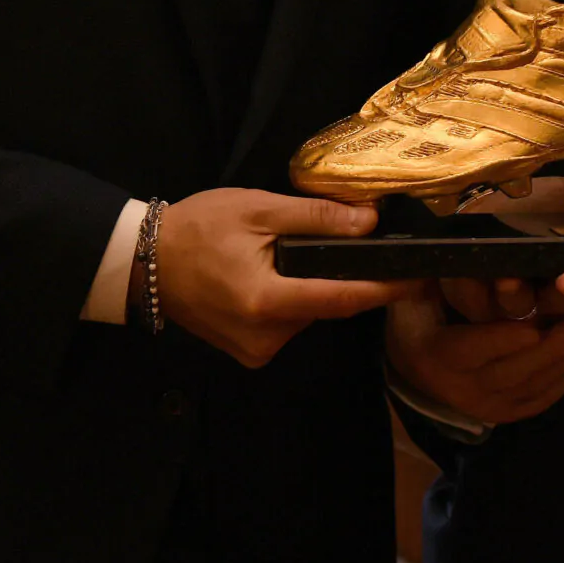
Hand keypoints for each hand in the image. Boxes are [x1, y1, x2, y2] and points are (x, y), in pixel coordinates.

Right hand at [153, 188, 410, 368]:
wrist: (144, 262)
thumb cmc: (198, 228)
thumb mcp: (257, 210)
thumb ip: (316, 217)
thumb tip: (370, 222)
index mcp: (267, 301)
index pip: (342, 299)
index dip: (385, 290)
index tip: (419, 279)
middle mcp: (265, 337)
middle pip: (327, 306)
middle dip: (340, 276)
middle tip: (343, 241)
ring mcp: (255, 351)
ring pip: (308, 315)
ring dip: (312, 287)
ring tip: (286, 254)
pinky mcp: (248, 353)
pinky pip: (287, 324)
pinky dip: (292, 299)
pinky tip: (271, 275)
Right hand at [386, 291, 563, 424]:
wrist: (421, 368)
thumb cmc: (423, 316)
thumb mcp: (416, 295)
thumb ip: (430, 278)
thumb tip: (450, 254)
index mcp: (436, 357)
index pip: (469, 349)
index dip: (500, 340)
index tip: (532, 327)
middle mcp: (465, 390)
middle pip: (515, 370)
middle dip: (557, 344)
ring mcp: (495, 406)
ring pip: (539, 382)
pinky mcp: (519, 410)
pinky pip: (551, 390)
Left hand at [449, 175, 563, 322]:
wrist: (492, 195)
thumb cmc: (541, 201)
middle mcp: (548, 298)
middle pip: (562, 307)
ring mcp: (511, 302)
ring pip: (518, 308)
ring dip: (518, 296)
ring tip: (512, 281)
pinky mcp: (473, 298)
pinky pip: (474, 302)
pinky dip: (476, 291)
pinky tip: (476, 277)